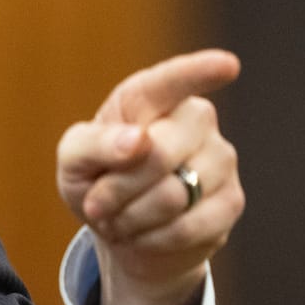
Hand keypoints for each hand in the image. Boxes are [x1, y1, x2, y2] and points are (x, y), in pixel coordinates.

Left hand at [56, 49, 244, 304]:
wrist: (121, 231)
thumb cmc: (96, 181)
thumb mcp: (73, 161)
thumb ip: (93, 143)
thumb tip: (137, 140)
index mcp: (151, 97)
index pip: (175, 80)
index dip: (200, 71)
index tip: (227, 66)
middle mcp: (195, 119)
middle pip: (160, 154)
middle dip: (117, 189)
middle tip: (97, 204)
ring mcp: (220, 158)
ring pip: (174, 195)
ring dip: (131, 218)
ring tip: (121, 217)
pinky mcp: (231, 201)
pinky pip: (189, 227)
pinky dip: (152, 239)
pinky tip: (144, 234)